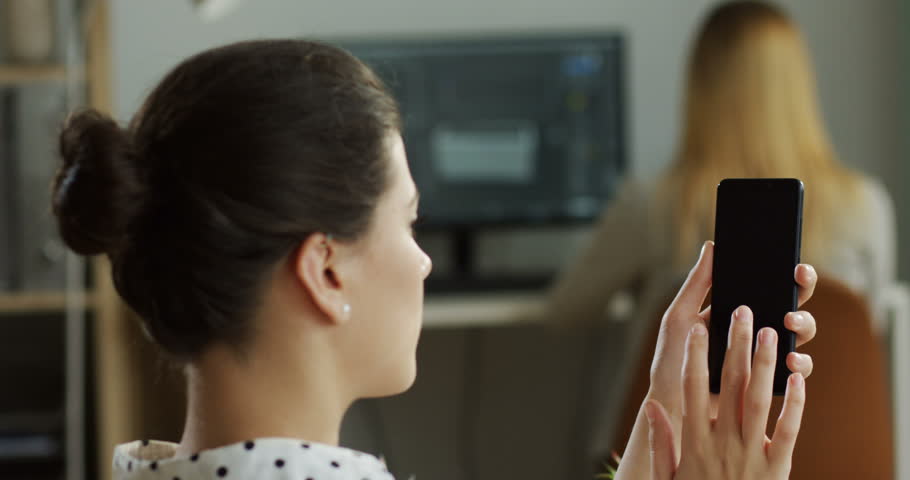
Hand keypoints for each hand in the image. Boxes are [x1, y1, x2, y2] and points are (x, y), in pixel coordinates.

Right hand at [646, 306, 805, 478]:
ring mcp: (752, 454)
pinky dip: (796, 403)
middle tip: (741, 312)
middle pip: (730, 385)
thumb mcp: (669, 475)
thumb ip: (660, 439)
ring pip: (759, 400)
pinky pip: (789, 431)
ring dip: (765, 364)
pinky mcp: (777, 468)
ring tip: (770, 331)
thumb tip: (650, 405)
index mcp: (694, 443)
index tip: (697, 328)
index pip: (692, 390)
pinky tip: (799, 377)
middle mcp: (723, 443)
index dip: (695, 357)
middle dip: (735, 346)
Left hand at [647, 241, 816, 418]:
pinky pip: (796, 369)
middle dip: (801, 289)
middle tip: (797, 280)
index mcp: (735, 310)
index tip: (791, 262)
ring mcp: (765, 355)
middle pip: (790, 303)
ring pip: (800, 333)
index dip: (784, 271)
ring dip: (804, 323)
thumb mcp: (681, 317)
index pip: (766, 285)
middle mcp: (755, 329)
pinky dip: (800, 362)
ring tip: (788, 322)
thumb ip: (697, 284)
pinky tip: (791, 359)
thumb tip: (713, 246)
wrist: (672, 404)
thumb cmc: (672, 360)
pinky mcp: (770, 381)